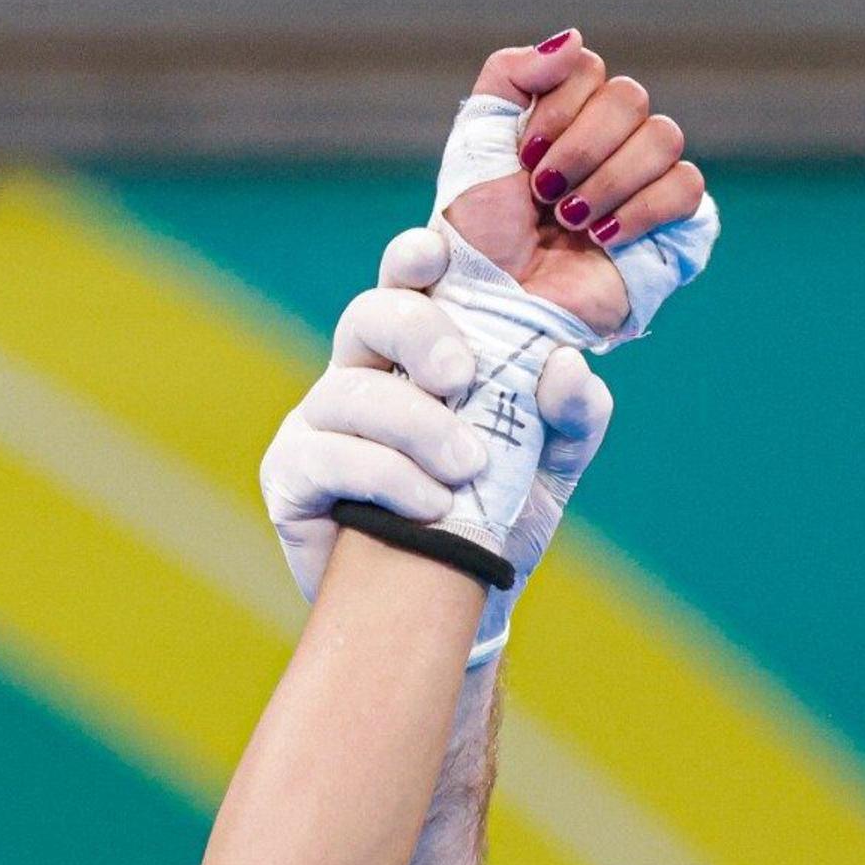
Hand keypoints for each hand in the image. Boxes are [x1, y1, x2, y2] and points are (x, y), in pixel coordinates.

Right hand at [262, 231, 615, 601]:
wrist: (459, 610)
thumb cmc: (496, 519)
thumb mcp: (552, 465)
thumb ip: (573, 413)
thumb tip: (565, 363)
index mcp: (417, 354)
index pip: (407, 283)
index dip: (413, 257)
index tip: (435, 253)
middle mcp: (362, 374)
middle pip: (367, 315)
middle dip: (418, 333)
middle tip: (462, 376)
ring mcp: (318, 423)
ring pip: (349, 392)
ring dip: (415, 424)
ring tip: (466, 469)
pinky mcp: (291, 476)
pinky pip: (328, 457)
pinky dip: (386, 477)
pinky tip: (429, 506)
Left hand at [442, 34, 704, 341]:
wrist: (496, 305)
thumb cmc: (479, 237)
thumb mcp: (476, 143)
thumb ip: (511, 75)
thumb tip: (573, 39)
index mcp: (565, 118)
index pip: (589, 69)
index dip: (559, 108)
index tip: (525, 158)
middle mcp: (609, 144)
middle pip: (629, 97)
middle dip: (580, 148)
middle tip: (545, 194)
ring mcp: (643, 183)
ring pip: (663, 135)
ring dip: (606, 181)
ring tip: (569, 223)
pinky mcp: (672, 227)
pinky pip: (687, 186)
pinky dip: (642, 209)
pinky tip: (604, 237)